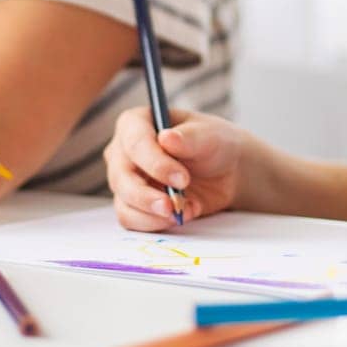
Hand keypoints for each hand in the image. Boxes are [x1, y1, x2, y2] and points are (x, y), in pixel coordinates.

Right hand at [104, 106, 242, 230]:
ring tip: (183, 212)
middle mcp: (122, 151)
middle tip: (175, 205)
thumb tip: (166, 138)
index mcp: (135, 123)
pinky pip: (132, 220)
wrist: (224, 172)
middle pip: (122, 177)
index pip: (134, 143)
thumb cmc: (212, 144)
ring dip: (152, 214)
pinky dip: (157, 223)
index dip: (155, 163)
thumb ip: (189, 138)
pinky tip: (181, 215)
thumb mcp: (209, 136)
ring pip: (124, 203)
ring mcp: (124, 180)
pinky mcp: (132, 205)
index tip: (182, 179)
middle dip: (148, 195)